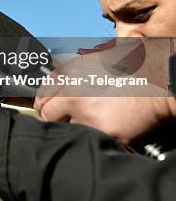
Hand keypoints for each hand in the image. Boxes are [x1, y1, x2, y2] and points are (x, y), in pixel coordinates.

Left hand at [34, 39, 173, 143]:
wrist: (158, 82)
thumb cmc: (127, 69)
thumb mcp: (91, 62)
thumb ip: (67, 73)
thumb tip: (48, 85)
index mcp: (69, 77)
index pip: (42, 97)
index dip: (42, 105)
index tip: (44, 109)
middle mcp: (74, 95)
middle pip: (48, 116)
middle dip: (54, 118)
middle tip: (63, 119)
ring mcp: (88, 116)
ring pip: (68, 129)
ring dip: (74, 127)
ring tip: (89, 120)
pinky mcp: (104, 133)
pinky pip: (89, 139)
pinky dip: (94, 136)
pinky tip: (104, 127)